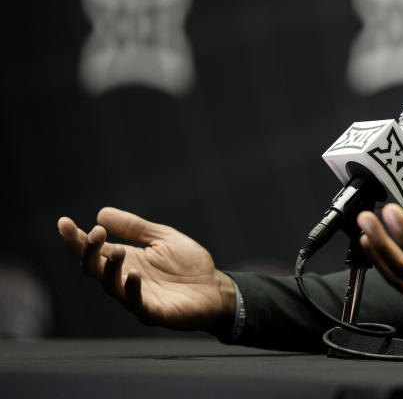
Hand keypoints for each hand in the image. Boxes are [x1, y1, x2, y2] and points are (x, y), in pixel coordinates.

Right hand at [57, 207, 235, 332]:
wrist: (216, 288)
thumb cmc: (189, 265)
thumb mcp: (162, 238)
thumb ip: (135, 227)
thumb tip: (101, 214)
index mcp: (125, 260)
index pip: (94, 250)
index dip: (76, 238)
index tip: (63, 222)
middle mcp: (124, 279)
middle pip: (92, 268)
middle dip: (88, 251)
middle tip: (96, 234)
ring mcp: (136, 298)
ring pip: (109, 286)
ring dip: (110, 268)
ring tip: (119, 251)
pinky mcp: (153, 312)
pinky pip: (135, 303)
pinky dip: (131, 290)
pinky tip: (134, 275)